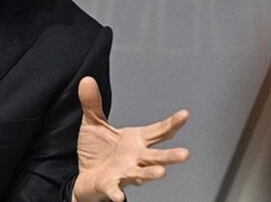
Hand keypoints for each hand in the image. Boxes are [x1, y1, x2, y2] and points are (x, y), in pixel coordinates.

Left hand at [73, 77, 189, 201]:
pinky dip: (116, 192)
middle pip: (156, 156)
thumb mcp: (94, 123)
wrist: (85, 176)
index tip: (185, 115)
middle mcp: (135, 158)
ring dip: (151, 173)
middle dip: (170, 156)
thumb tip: (87, 80)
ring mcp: (124, 172)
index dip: (172, 124)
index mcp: (135, 140)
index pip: (158, 131)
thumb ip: (93, 103)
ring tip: (161, 172)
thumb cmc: (97, 152)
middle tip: (184, 154)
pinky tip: (119, 196)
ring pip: (141, 173)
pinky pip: (114, 189)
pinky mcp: (109, 184)